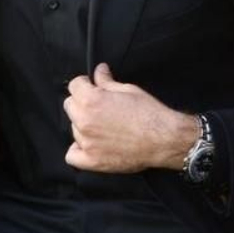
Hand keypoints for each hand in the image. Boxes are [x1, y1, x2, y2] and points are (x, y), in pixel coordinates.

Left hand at [63, 63, 197, 173]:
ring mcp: (87, 142)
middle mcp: (84, 121)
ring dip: (83, 124)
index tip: (92, 86)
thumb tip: (99, 71)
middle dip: (82, 102)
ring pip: (73, 128)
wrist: (164, 139)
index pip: (74, 85)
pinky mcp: (93, 161)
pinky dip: (78, 150)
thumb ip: (107, 81)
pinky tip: (90, 144)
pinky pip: (72, 155)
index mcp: (91, 100)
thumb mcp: (128, 90)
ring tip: (103, 126)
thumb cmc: (149, 113)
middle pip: (70, 106)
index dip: (85, 84)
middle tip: (100, 106)